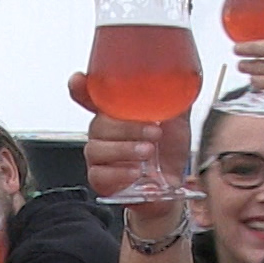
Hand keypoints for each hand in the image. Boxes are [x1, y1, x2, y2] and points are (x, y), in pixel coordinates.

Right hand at [67, 72, 189, 233]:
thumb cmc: (168, 149)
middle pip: (99, 124)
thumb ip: (176, 101)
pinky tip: (136, 172)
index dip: (81, 88)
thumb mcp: (177, 122)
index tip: (78, 81)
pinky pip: (99, 175)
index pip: (91, 97)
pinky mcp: (100, 180)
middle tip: (155, 132)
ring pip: (96, 148)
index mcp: (116, 113)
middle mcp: (102, 133)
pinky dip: (119, 173)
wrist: (173, 182)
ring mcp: (98, 157)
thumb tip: (185, 80)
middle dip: (127, 128)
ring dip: (125, 149)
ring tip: (149, 152)